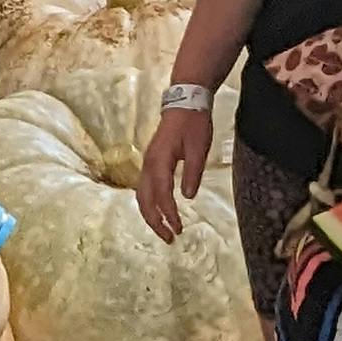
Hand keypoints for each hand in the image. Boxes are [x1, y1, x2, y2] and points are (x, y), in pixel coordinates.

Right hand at [136, 104, 213, 241]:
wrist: (185, 102)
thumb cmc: (194, 123)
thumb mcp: (199, 148)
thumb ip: (193, 173)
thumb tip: (188, 197)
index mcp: (160, 160)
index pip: (162, 194)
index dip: (169, 214)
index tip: (179, 229)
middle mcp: (148, 164)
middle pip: (144, 199)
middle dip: (155, 221)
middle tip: (169, 238)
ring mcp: (147, 163)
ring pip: (142, 195)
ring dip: (151, 215)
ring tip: (165, 230)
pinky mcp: (151, 162)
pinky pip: (145, 188)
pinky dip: (151, 204)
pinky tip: (161, 212)